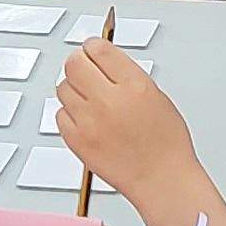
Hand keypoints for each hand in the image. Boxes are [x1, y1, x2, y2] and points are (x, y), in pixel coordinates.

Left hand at [54, 39, 200, 195]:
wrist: (161, 180)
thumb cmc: (166, 144)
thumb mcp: (157, 96)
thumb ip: (128, 76)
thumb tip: (105, 61)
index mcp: (134, 85)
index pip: (98, 48)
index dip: (93, 46)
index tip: (92, 49)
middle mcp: (109, 101)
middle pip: (74, 64)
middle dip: (79, 62)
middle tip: (85, 68)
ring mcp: (89, 121)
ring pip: (63, 88)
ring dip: (73, 88)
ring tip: (89, 98)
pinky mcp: (77, 140)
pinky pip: (60, 114)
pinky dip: (69, 113)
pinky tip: (85, 118)